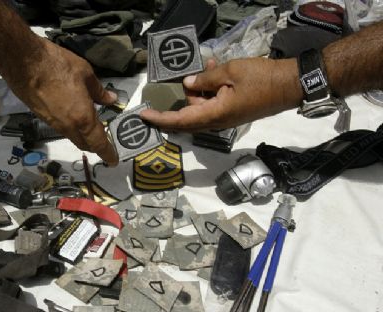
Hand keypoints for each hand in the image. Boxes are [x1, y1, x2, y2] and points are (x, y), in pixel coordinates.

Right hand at [5, 38, 118, 164]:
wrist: (24, 64)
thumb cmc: (58, 65)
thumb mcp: (85, 73)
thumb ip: (99, 91)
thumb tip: (110, 100)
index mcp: (83, 118)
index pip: (98, 143)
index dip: (107, 153)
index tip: (113, 161)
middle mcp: (68, 126)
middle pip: (84, 144)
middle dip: (95, 146)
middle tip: (104, 141)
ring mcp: (53, 123)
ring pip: (72, 136)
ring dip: (82, 136)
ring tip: (90, 127)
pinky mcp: (42, 117)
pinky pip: (61, 128)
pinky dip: (71, 127)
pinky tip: (72, 114)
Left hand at [140, 57, 302, 130]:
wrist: (291, 85)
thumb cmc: (262, 79)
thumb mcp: (230, 72)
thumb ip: (206, 78)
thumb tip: (188, 83)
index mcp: (214, 114)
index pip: (179, 120)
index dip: (160, 119)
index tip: (144, 116)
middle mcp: (217, 121)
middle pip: (188, 114)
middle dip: (183, 97)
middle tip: (187, 77)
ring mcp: (226, 118)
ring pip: (200, 107)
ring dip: (199, 89)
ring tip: (207, 66)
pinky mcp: (233, 112)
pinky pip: (212, 104)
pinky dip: (209, 90)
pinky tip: (213, 69)